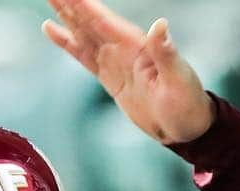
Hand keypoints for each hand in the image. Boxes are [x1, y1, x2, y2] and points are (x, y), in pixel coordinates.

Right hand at [43, 1, 213, 143]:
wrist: (186, 129)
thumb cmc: (187, 105)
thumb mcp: (179, 80)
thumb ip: (166, 53)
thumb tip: (160, 25)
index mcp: (136, 45)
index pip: (102, 19)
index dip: (83, 3)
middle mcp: (123, 47)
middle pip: (89, 19)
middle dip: (69, 2)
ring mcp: (115, 61)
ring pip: (83, 32)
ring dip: (65, 15)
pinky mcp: (110, 77)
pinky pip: (83, 55)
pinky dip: (67, 42)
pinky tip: (52, 29)